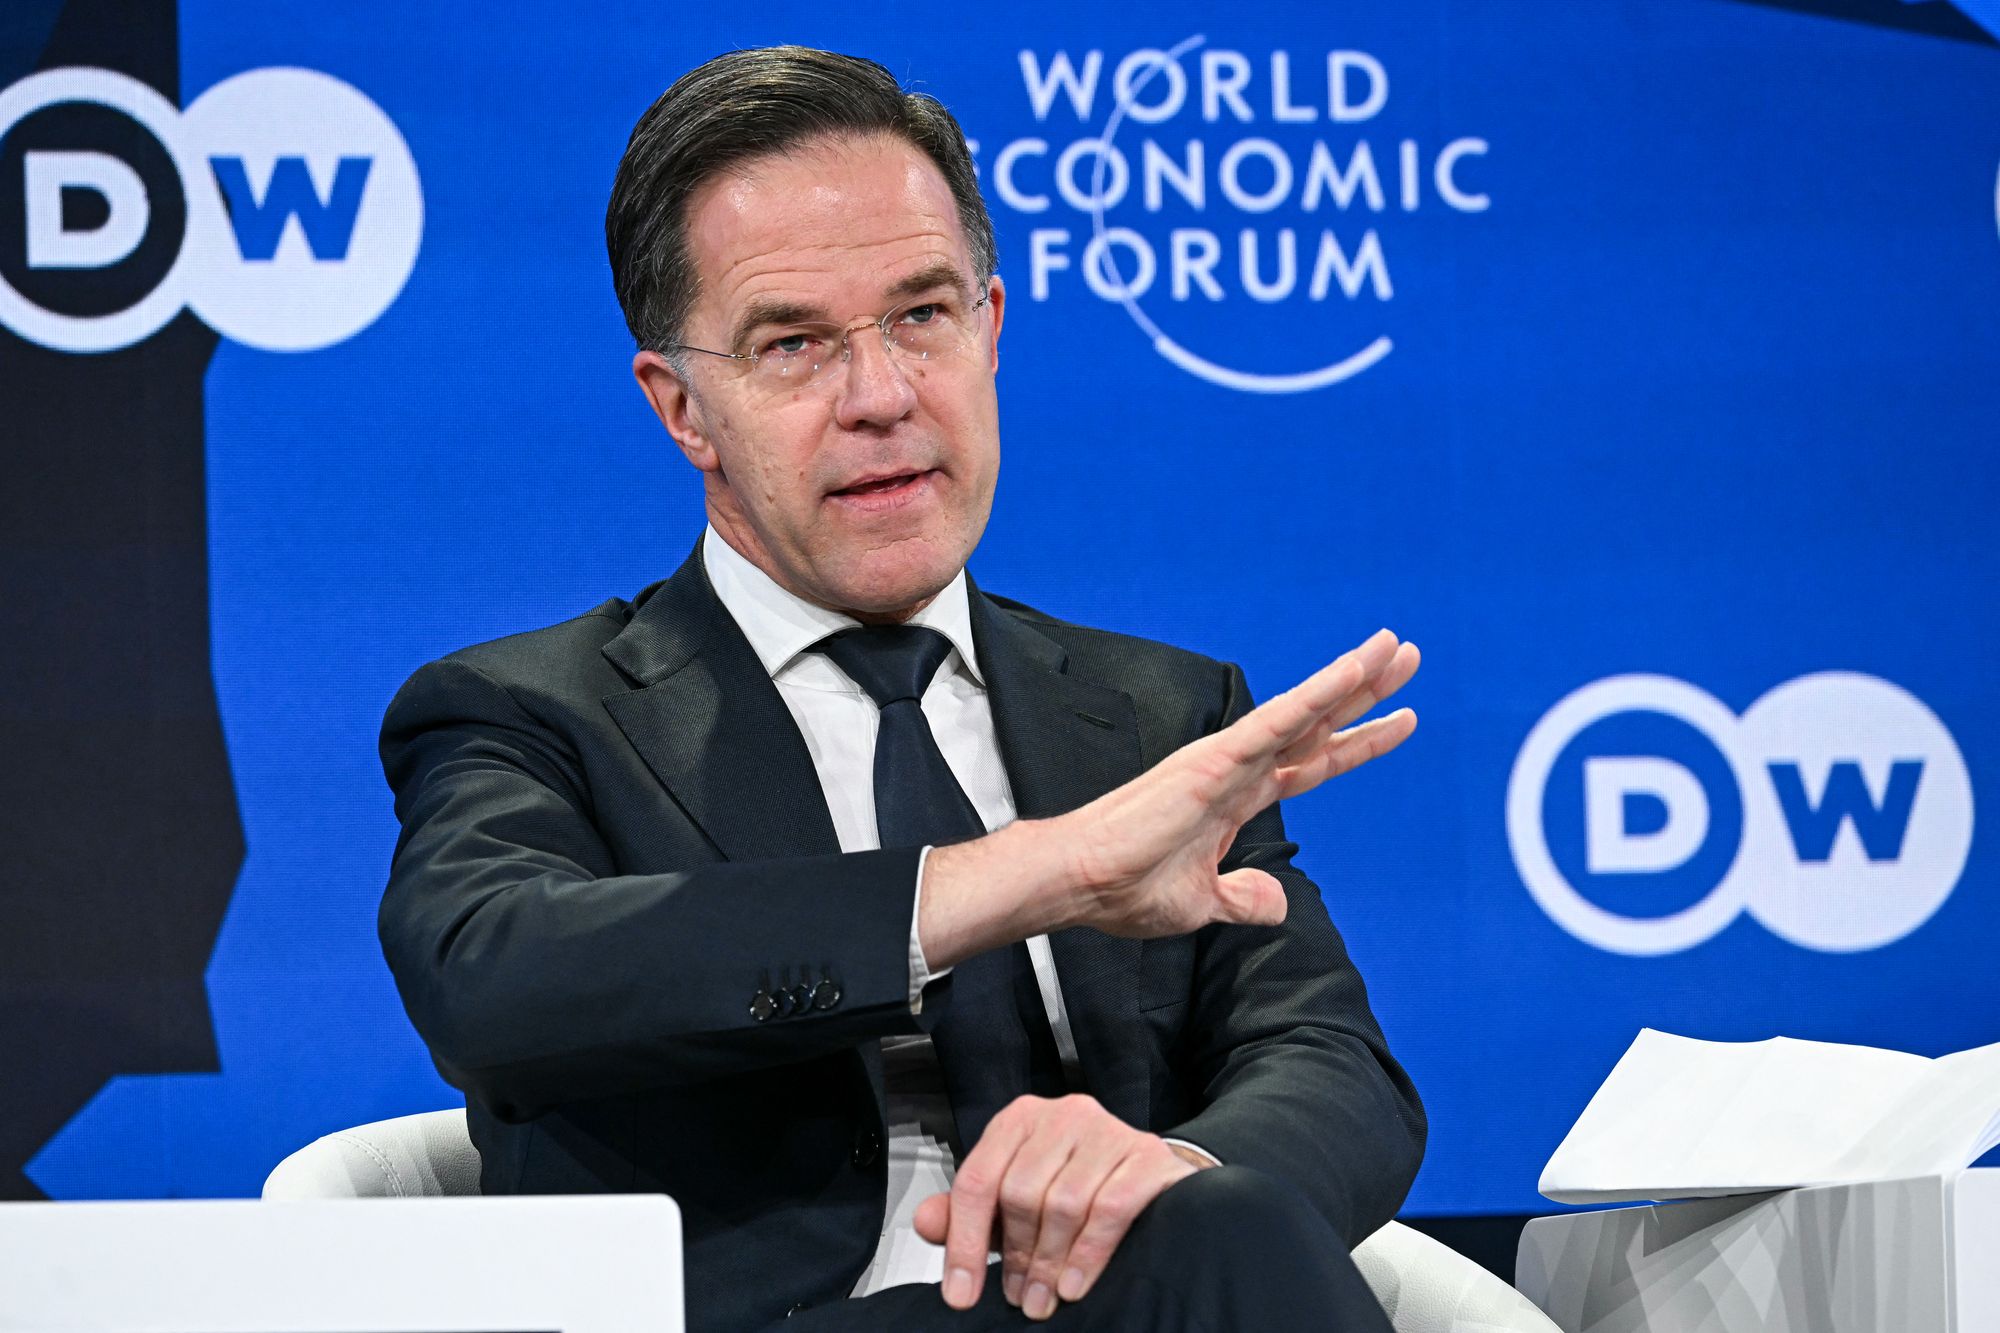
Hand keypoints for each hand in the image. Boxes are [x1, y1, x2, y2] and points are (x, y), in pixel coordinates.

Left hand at [913, 1094, 1207, 1319]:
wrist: (1150, 1178)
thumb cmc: (1077, 1185)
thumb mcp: (1015, 1197)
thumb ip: (967, 1211)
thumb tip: (926, 1221)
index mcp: (1020, 1120)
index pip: (977, 1180)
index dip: (962, 1241)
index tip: (960, 1294)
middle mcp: (1062, 1114)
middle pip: (1020, 1193)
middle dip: (1016, 1257)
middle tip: (1020, 1298)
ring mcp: (1107, 1130)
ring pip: (1064, 1203)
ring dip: (1050, 1263)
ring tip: (1045, 1299)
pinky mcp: (1145, 1154)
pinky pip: (1110, 1208)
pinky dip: (1088, 1254)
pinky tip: (1075, 1285)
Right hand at [1059, 628, 1418, 937]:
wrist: (1083, 884)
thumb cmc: (1127, 887)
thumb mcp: (1204, 903)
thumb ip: (1243, 899)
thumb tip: (1278, 903)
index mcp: (1237, 799)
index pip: (1312, 763)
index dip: (1358, 743)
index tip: (1401, 720)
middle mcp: (1238, 769)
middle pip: (1318, 725)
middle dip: (1367, 693)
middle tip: (1409, 656)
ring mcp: (1228, 760)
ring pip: (1304, 711)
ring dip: (1351, 679)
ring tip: (1394, 648)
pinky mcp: (1215, 761)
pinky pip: (1276, 723)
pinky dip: (1315, 697)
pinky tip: (1350, 673)